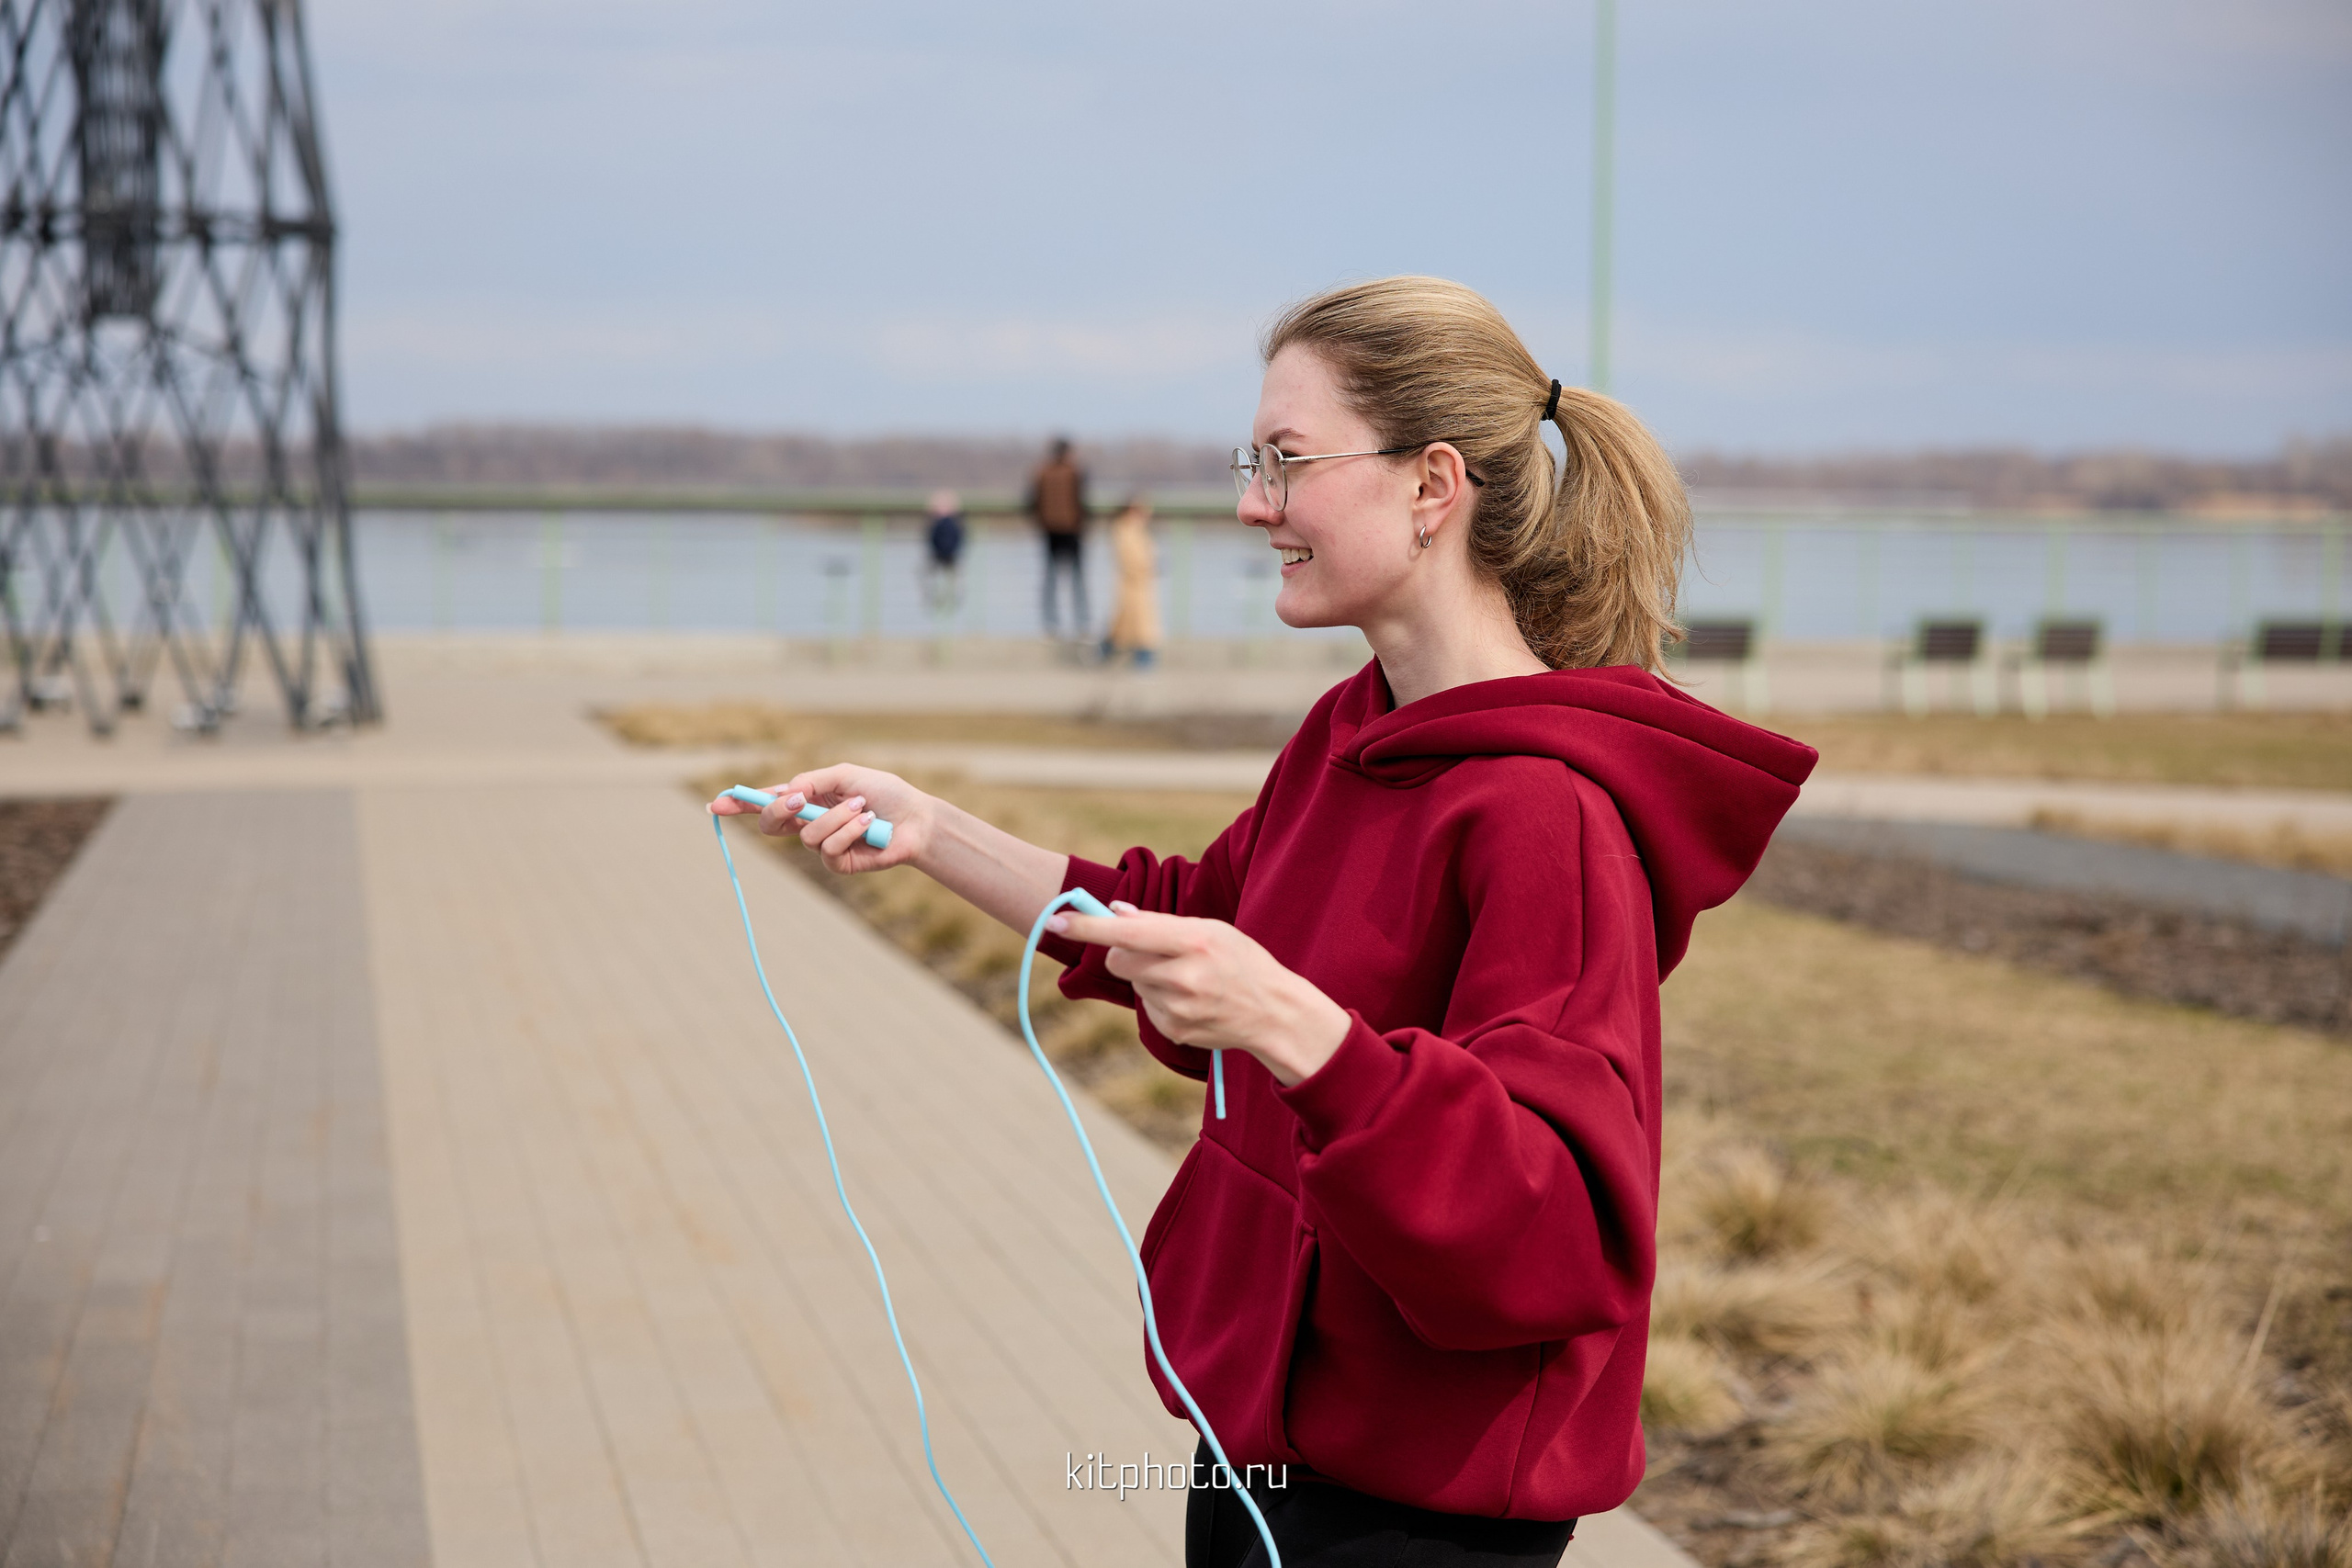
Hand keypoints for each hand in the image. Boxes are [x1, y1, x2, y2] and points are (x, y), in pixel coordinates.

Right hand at [708, 763, 932, 875]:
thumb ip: (813, 780)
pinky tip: (868, 824)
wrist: (915, 819)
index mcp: (806, 799)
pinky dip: (849, 832)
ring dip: (835, 817)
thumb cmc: (884, 793)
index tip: (716, 804)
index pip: (766, 802)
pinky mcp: (837, 863)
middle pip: (771, 825)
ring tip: (862, 807)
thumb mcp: (846, 775)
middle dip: (778, 812)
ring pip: (805, 835)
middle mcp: (808, 823)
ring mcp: (821, 845)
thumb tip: (786, 791)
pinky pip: (828, 849)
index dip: (740, 804)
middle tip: (798, 800)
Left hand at [1048, 904, 1350, 1086]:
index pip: (1128, 934)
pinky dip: (1158, 998)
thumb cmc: (1243, 962)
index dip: (1088, 928)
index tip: (1056, 920)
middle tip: (1154, 949)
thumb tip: (1115, 913)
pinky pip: (1145, 1006)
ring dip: (1147, 976)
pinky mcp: (1173, 1031)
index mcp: (1194, 942)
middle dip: (1123, 950)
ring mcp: (1177, 1008)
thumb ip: (1160, 922)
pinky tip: (1190, 998)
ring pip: (1133, 982)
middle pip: (1120, 959)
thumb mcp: (1212, 929)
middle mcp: (1183, 977)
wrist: (1274, 1013)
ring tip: (1187, 977)